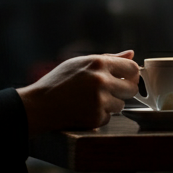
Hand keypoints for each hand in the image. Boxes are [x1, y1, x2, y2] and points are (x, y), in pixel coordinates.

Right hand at [17, 50, 138, 135]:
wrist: (39, 105)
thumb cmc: (58, 82)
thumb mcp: (80, 63)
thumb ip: (109, 58)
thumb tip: (131, 54)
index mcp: (98, 63)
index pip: (133, 68)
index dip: (131, 75)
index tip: (125, 79)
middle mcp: (101, 81)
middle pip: (132, 89)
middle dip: (124, 91)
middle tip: (109, 91)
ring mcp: (99, 101)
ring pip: (121, 105)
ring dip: (111, 105)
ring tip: (90, 100)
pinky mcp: (95, 118)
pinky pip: (109, 117)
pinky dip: (100, 116)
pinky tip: (84, 110)